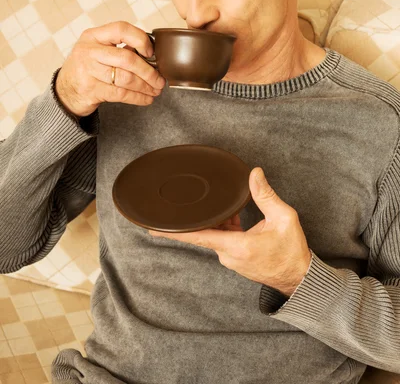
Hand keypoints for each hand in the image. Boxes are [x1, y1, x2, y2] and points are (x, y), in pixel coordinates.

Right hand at [55, 21, 165, 117]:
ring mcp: (87, 71)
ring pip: (126, 79)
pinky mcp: (90, 90)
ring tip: (156, 90)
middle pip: (127, 58)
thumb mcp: (97, 50)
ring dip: (146, 86)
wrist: (64, 91)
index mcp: (93, 36)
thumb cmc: (88, 68)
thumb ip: (119, 48)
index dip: (140, 39)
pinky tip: (146, 99)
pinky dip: (137, 98)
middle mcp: (89, 51)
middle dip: (149, 71)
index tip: (151, 52)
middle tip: (160, 79)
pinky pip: (121, 94)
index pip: (121, 29)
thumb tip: (152, 56)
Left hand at [149, 167, 311, 296]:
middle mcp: (228, 255)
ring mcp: (230, 260)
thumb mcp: (284, 218)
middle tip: (201, 198)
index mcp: (236, 246)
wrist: (299, 278)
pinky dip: (227, 227)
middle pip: (207, 231)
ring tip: (234, 208)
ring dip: (221, 220)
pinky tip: (236, 217)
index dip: (174, 232)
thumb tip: (254, 174)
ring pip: (216, 234)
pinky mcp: (234, 260)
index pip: (198, 236)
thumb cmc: (291, 251)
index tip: (154, 228)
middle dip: (205, 215)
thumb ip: (266, 195)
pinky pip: (223, 240)